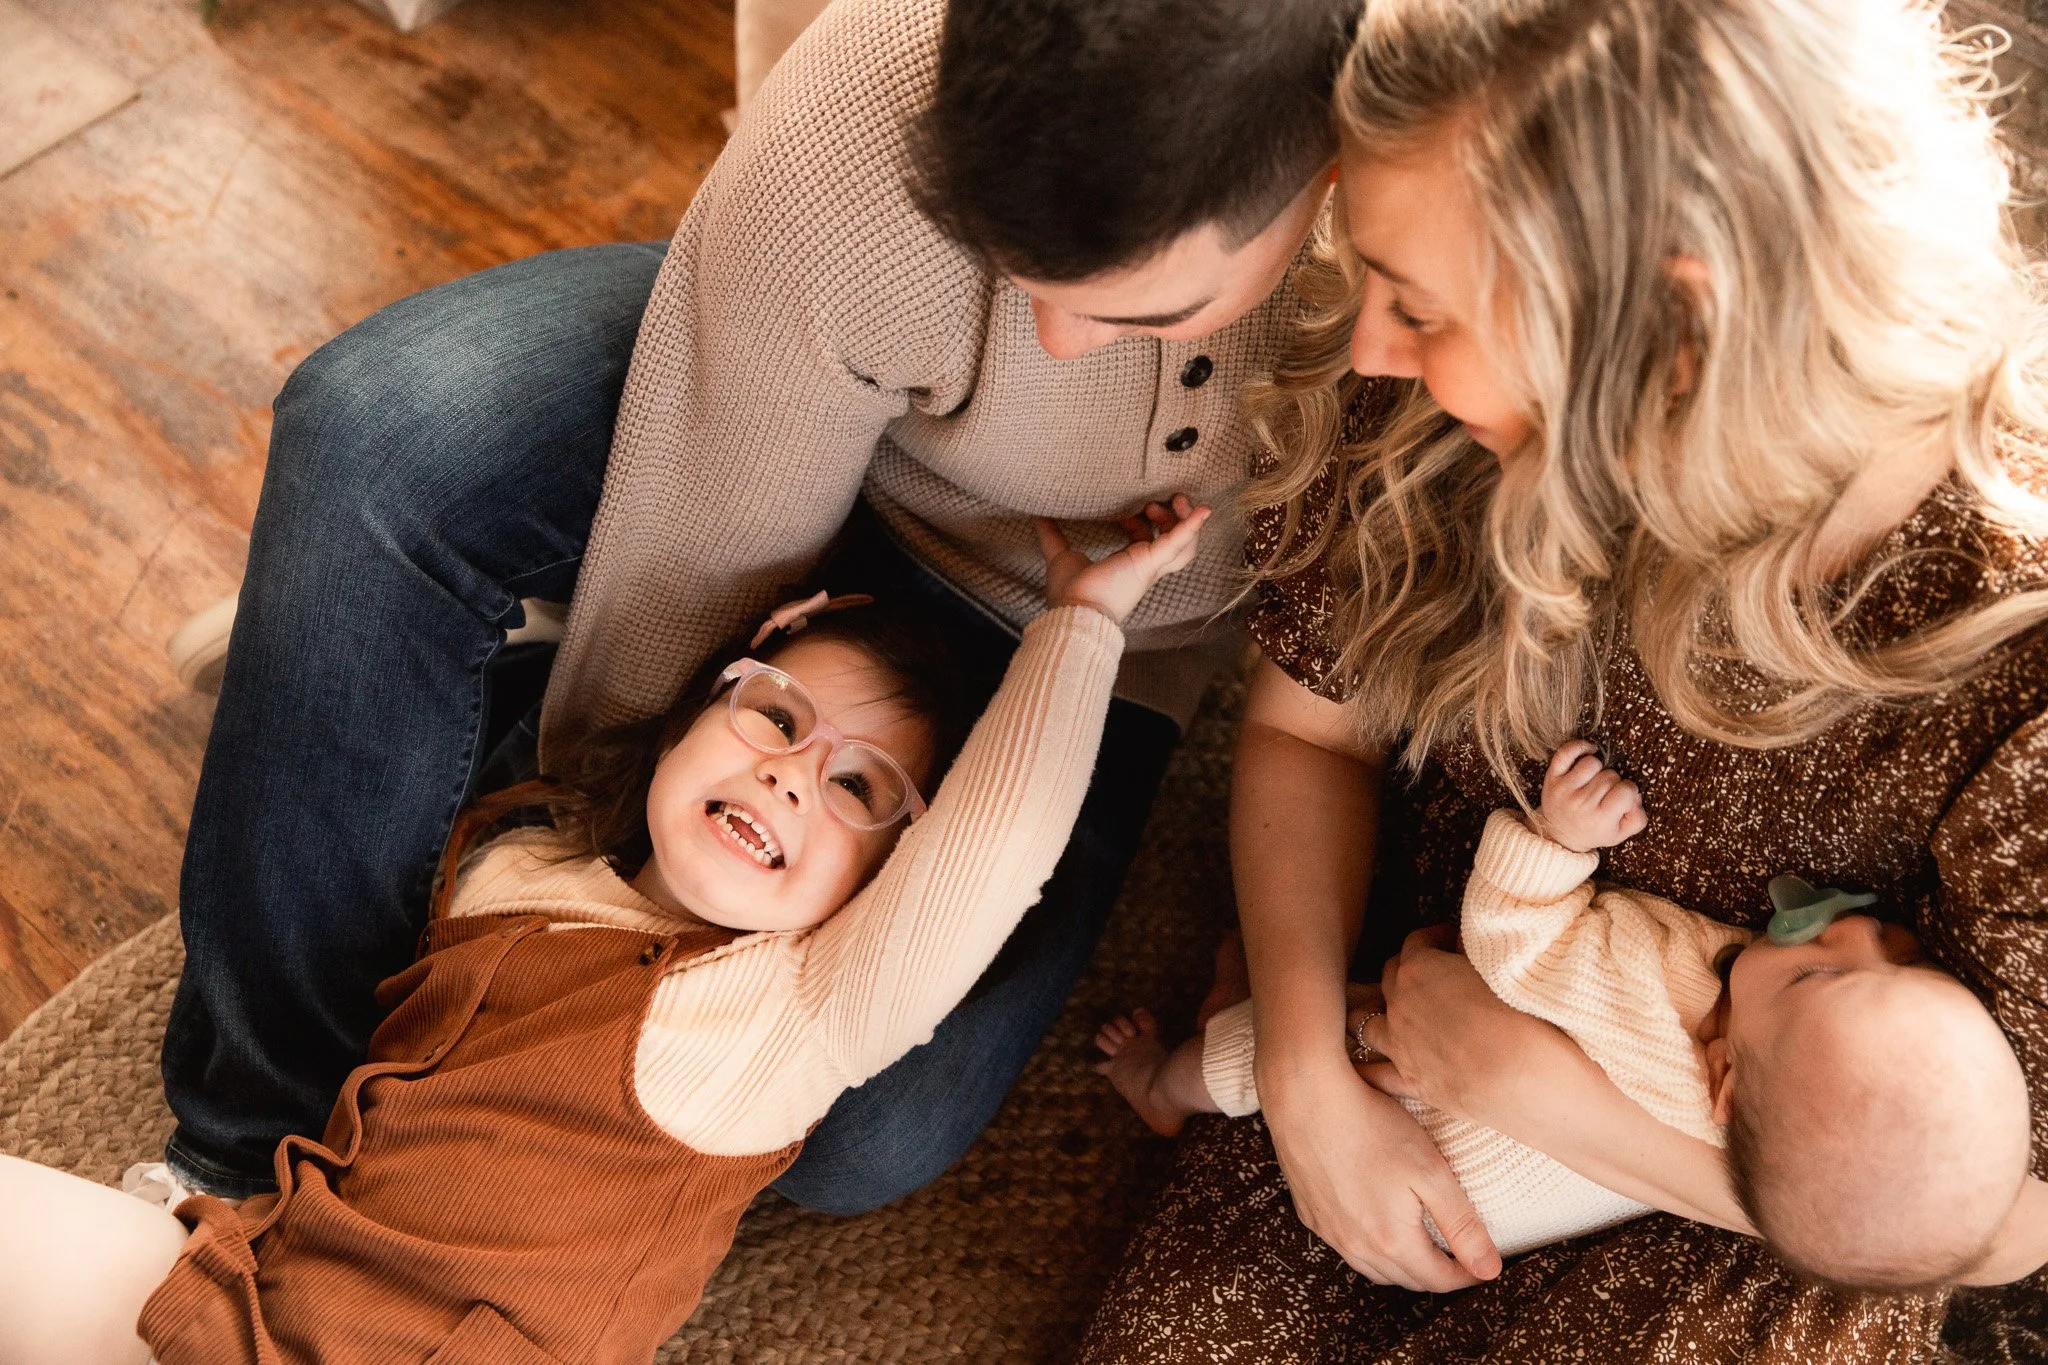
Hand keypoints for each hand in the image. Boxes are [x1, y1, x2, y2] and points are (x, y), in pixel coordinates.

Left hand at [1035, 494, 1211, 624]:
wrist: (1075, 612)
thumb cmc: (1071, 593)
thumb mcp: (1061, 555)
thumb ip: (1052, 535)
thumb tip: (1037, 515)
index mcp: (1129, 565)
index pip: (1147, 541)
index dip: (1142, 522)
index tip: (1126, 514)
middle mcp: (1144, 567)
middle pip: (1173, 543)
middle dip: (1172, 518)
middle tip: (1158, 501)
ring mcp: (1151, 566)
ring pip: (1184, 545)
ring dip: (1184, 521)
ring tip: (1179, 500)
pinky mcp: (1151, 562)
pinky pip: (1180, 543)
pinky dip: (1193, 526)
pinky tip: (1205, 509)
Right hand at [1261, 1056, 1501, 1290]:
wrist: (1306, 1099)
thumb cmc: (1372, 1127)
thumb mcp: (1431, 1173)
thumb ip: (1462, 1225)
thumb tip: (1489, 1270)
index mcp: (1392, 1241)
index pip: (1437, 1279)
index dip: (1466, 1276)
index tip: (1483, 1265)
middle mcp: (1357, 1246)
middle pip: (1405, 1279)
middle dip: (1434, 1273)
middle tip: (1456, 1255)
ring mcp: (1328, 1231)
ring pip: (1371, 1268)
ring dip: (1400, 1266)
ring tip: (1419, 1246)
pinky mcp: (1309, 1213)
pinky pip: (1344, 1246)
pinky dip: (1366, 1247)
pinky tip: (1372, 1222)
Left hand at [1354, 926, 1565, 1119]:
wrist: (1524, 1076)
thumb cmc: (1522, 1013)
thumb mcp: (1497, 965)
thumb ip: (1470, 951)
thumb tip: (1460, 943)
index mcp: (1420, 968)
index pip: (1416, 942)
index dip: (1433, 938)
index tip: (1450, 940)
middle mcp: (1400, 1004)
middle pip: (1391, 976)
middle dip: (1407, 970)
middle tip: (1430, 974)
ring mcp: (1400, 1045)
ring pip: (1365, 1020)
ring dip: (1373, 1011)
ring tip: (1387, 1011)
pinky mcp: (1410, 1081)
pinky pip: (1374, 1074)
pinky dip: (1366, 1067)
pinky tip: (1360, 1065)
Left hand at [1531, 740, 1644, 853]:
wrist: (1559, 834)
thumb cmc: (1593, 831)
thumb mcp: (1620, 834)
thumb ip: (1637, 818)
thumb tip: (1636, 796)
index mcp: (1600, 818)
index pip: (1625, 791)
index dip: (1629, 790)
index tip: (1623, 796)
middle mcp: (1581, 803)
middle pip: (1610, 776)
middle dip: (1614, 782)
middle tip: (1606, 793)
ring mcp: (1565, 789)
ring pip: (1592, 763)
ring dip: (1598, 769)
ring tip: (1595, 780)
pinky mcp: (1552, 777)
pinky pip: (1565, 752)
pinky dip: (1579, 747)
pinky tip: (1589, 752)